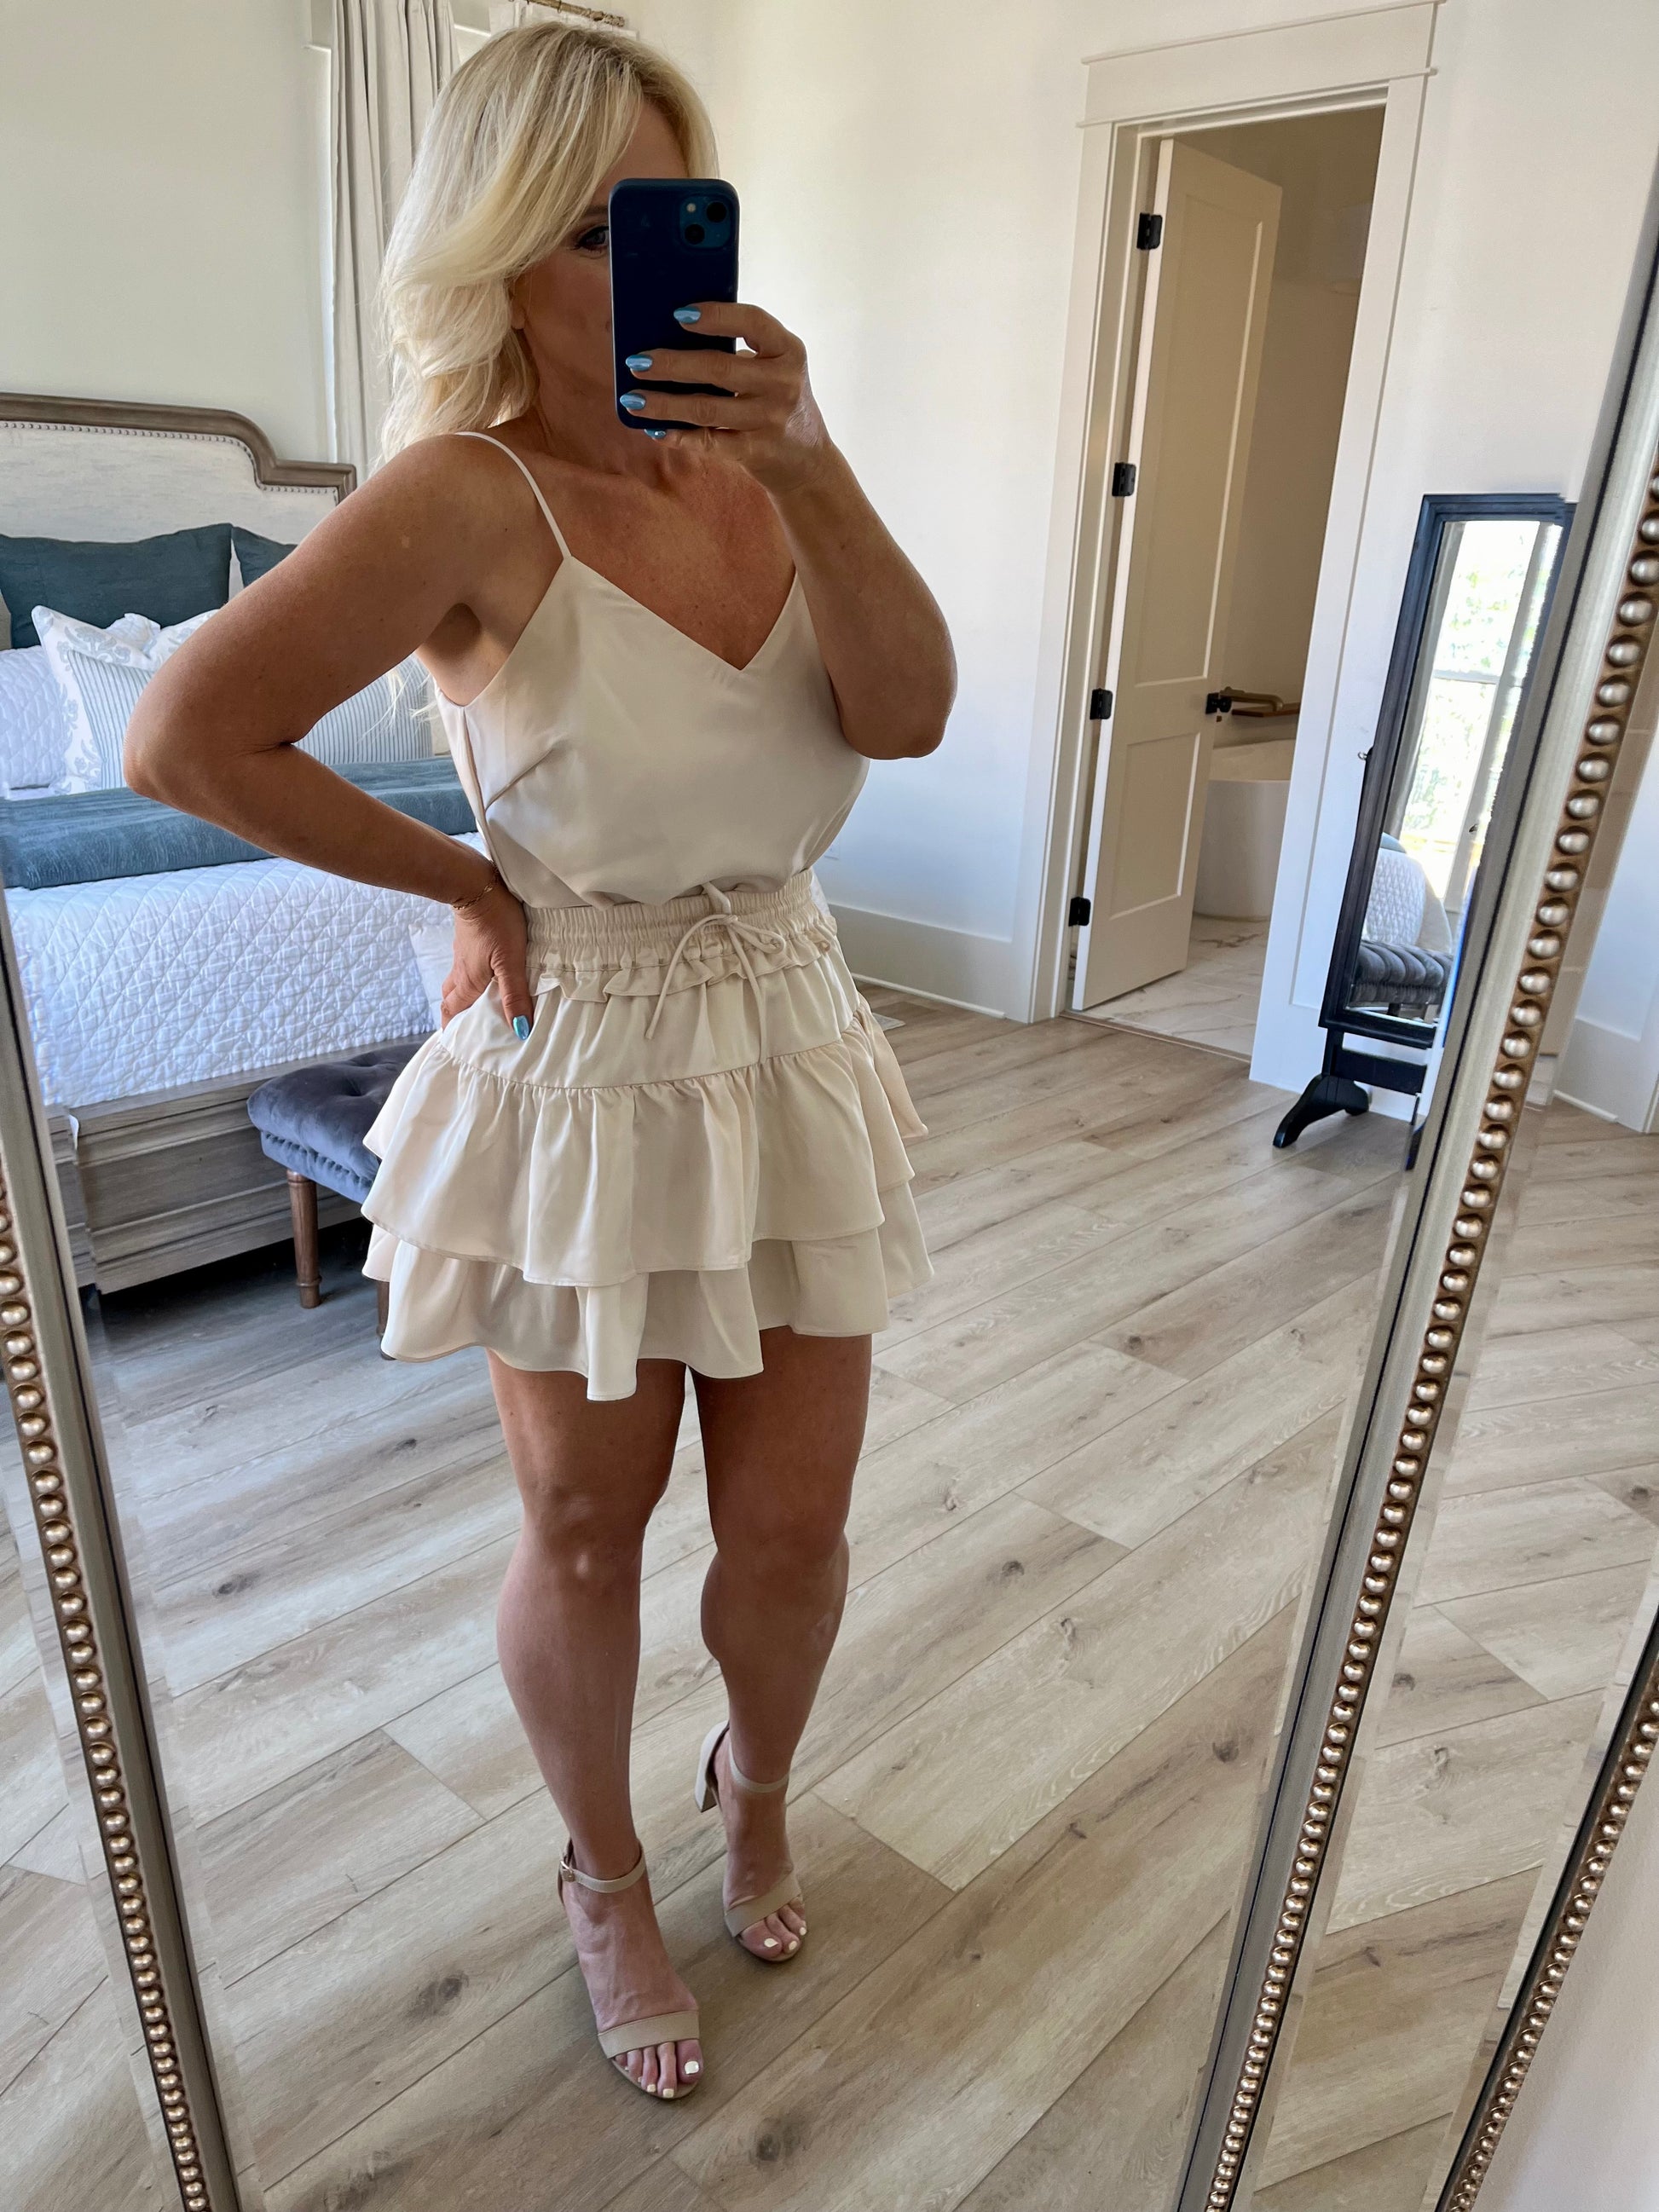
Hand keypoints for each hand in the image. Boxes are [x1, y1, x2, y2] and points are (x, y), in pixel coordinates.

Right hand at [441, 878, 533, 1035]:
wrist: (476, 884)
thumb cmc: (495, 923)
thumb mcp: (510, 961)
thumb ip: (515, 994)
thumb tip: (520, 1029)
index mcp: (468, 982)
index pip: (452, 1012)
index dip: (453, 1029)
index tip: (457, 1042)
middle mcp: (460, 971)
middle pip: (452, 1000)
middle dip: (456, 1015)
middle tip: (467, 1027)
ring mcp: (462, 954)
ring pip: (457, 982)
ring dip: (463, 996)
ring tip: (477, 1005)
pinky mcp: (468, 940)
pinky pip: (465, 966)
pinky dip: (470, 977)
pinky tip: (485, 974)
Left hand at [620, 302, 829, 493]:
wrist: (807, 458)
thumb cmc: (776, 399)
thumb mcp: (774, 367)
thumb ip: (740, 349)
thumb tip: (671, 336)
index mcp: (789, 351)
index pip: (752, 322)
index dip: (716, 315)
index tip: (679, 314)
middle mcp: (783, 384)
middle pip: (719, 368)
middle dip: (671, 364)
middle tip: (637, 361)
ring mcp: (770, 420)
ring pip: (706, 409)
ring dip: (664, 404)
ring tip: (633, 399)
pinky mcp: (756, 451)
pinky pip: (710, 442)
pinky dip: (680, 437)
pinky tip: (656, 430)